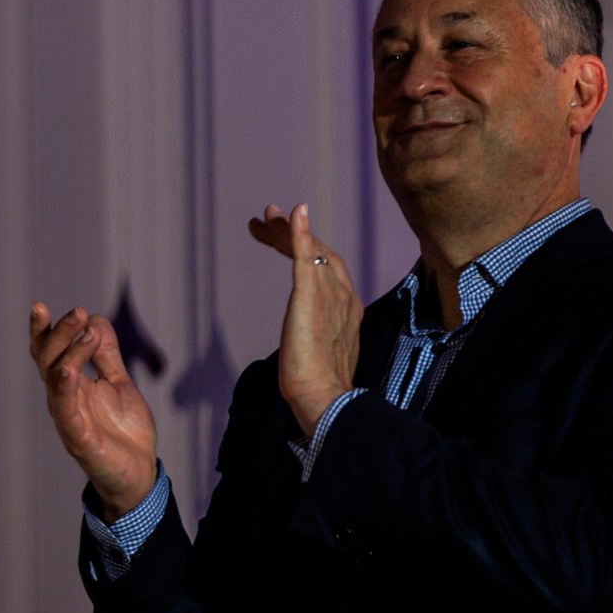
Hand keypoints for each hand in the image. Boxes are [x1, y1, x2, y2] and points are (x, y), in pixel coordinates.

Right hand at [28, 300, 159, 520]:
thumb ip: (106, 356)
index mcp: (70, 385)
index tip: (39, 305)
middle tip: (78, 312)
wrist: (138, 473)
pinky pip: (67, 412)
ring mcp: (68, 418)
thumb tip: (97, 320)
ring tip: (84, 331)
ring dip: (68, 353)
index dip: (43, 330)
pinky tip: (69, 372)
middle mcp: (63, 398)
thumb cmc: (124, 431)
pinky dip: (65, 391)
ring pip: (57, 380)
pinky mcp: (79, 439)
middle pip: (49, 360)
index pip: (49, 352)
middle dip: (59, 333)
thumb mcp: (119, 384)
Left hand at [246, 201, 361, 434]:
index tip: (281, 235)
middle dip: (291, 233)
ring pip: (308, 250)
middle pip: (318, 252)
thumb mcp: (319, 351)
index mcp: (347, 308)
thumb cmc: (318, 386)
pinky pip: (305, 259)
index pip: (326, 267)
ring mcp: (329, 295)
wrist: (323, 398)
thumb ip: (317, 334)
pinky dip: (299, 234)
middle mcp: (343, 296)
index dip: (305, 247)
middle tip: (266, 216)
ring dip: (285, 230)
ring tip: (265, 216)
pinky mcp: (311, 299)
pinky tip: (291, 215)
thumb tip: (306, 337)